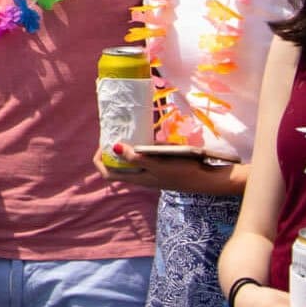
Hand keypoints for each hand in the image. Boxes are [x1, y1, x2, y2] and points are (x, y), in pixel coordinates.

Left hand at [93, 143, 240, 193]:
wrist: (205, 178)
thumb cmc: (181, 171)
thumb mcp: (157, 164)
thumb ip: (136, 158)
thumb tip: (115, 148)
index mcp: (136, 178)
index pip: (107, 173)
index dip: (100, 159)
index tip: (104, 143)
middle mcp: (140, 176)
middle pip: (116, 165)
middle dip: (112, 149)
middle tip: (114, 131)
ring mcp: (150, 171)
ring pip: (130, 159)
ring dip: (126, 145)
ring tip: (127, 128)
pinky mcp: (160, 165)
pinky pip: (144, 155)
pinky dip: (141, 145)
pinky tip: (146, 133)